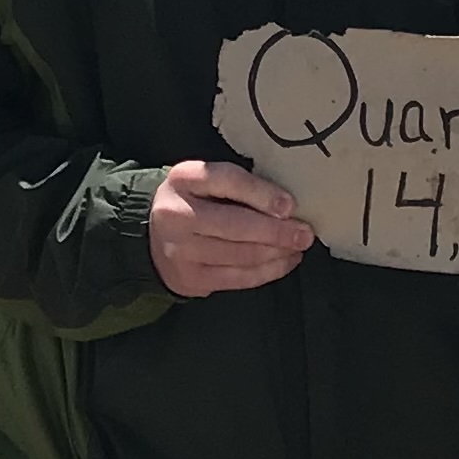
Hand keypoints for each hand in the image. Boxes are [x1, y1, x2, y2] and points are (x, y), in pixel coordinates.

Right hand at [150, 161, 312, 296]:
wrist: (152, 235)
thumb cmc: (193, 200)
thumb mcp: (205, 180)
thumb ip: (237, 185)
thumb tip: (286, 205)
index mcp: (184, 179)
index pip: (227, 181)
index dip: (261, 194)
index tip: (290, 206)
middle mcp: (177, 215)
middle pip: (236, 225)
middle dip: (277, 232)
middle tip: (305, 233)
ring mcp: (181, 251)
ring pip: (241, 255)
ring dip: (277, 253)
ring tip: (299, 247)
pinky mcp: (191, 279)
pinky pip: (238, 278)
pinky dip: (268, 271)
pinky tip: (285, 262)